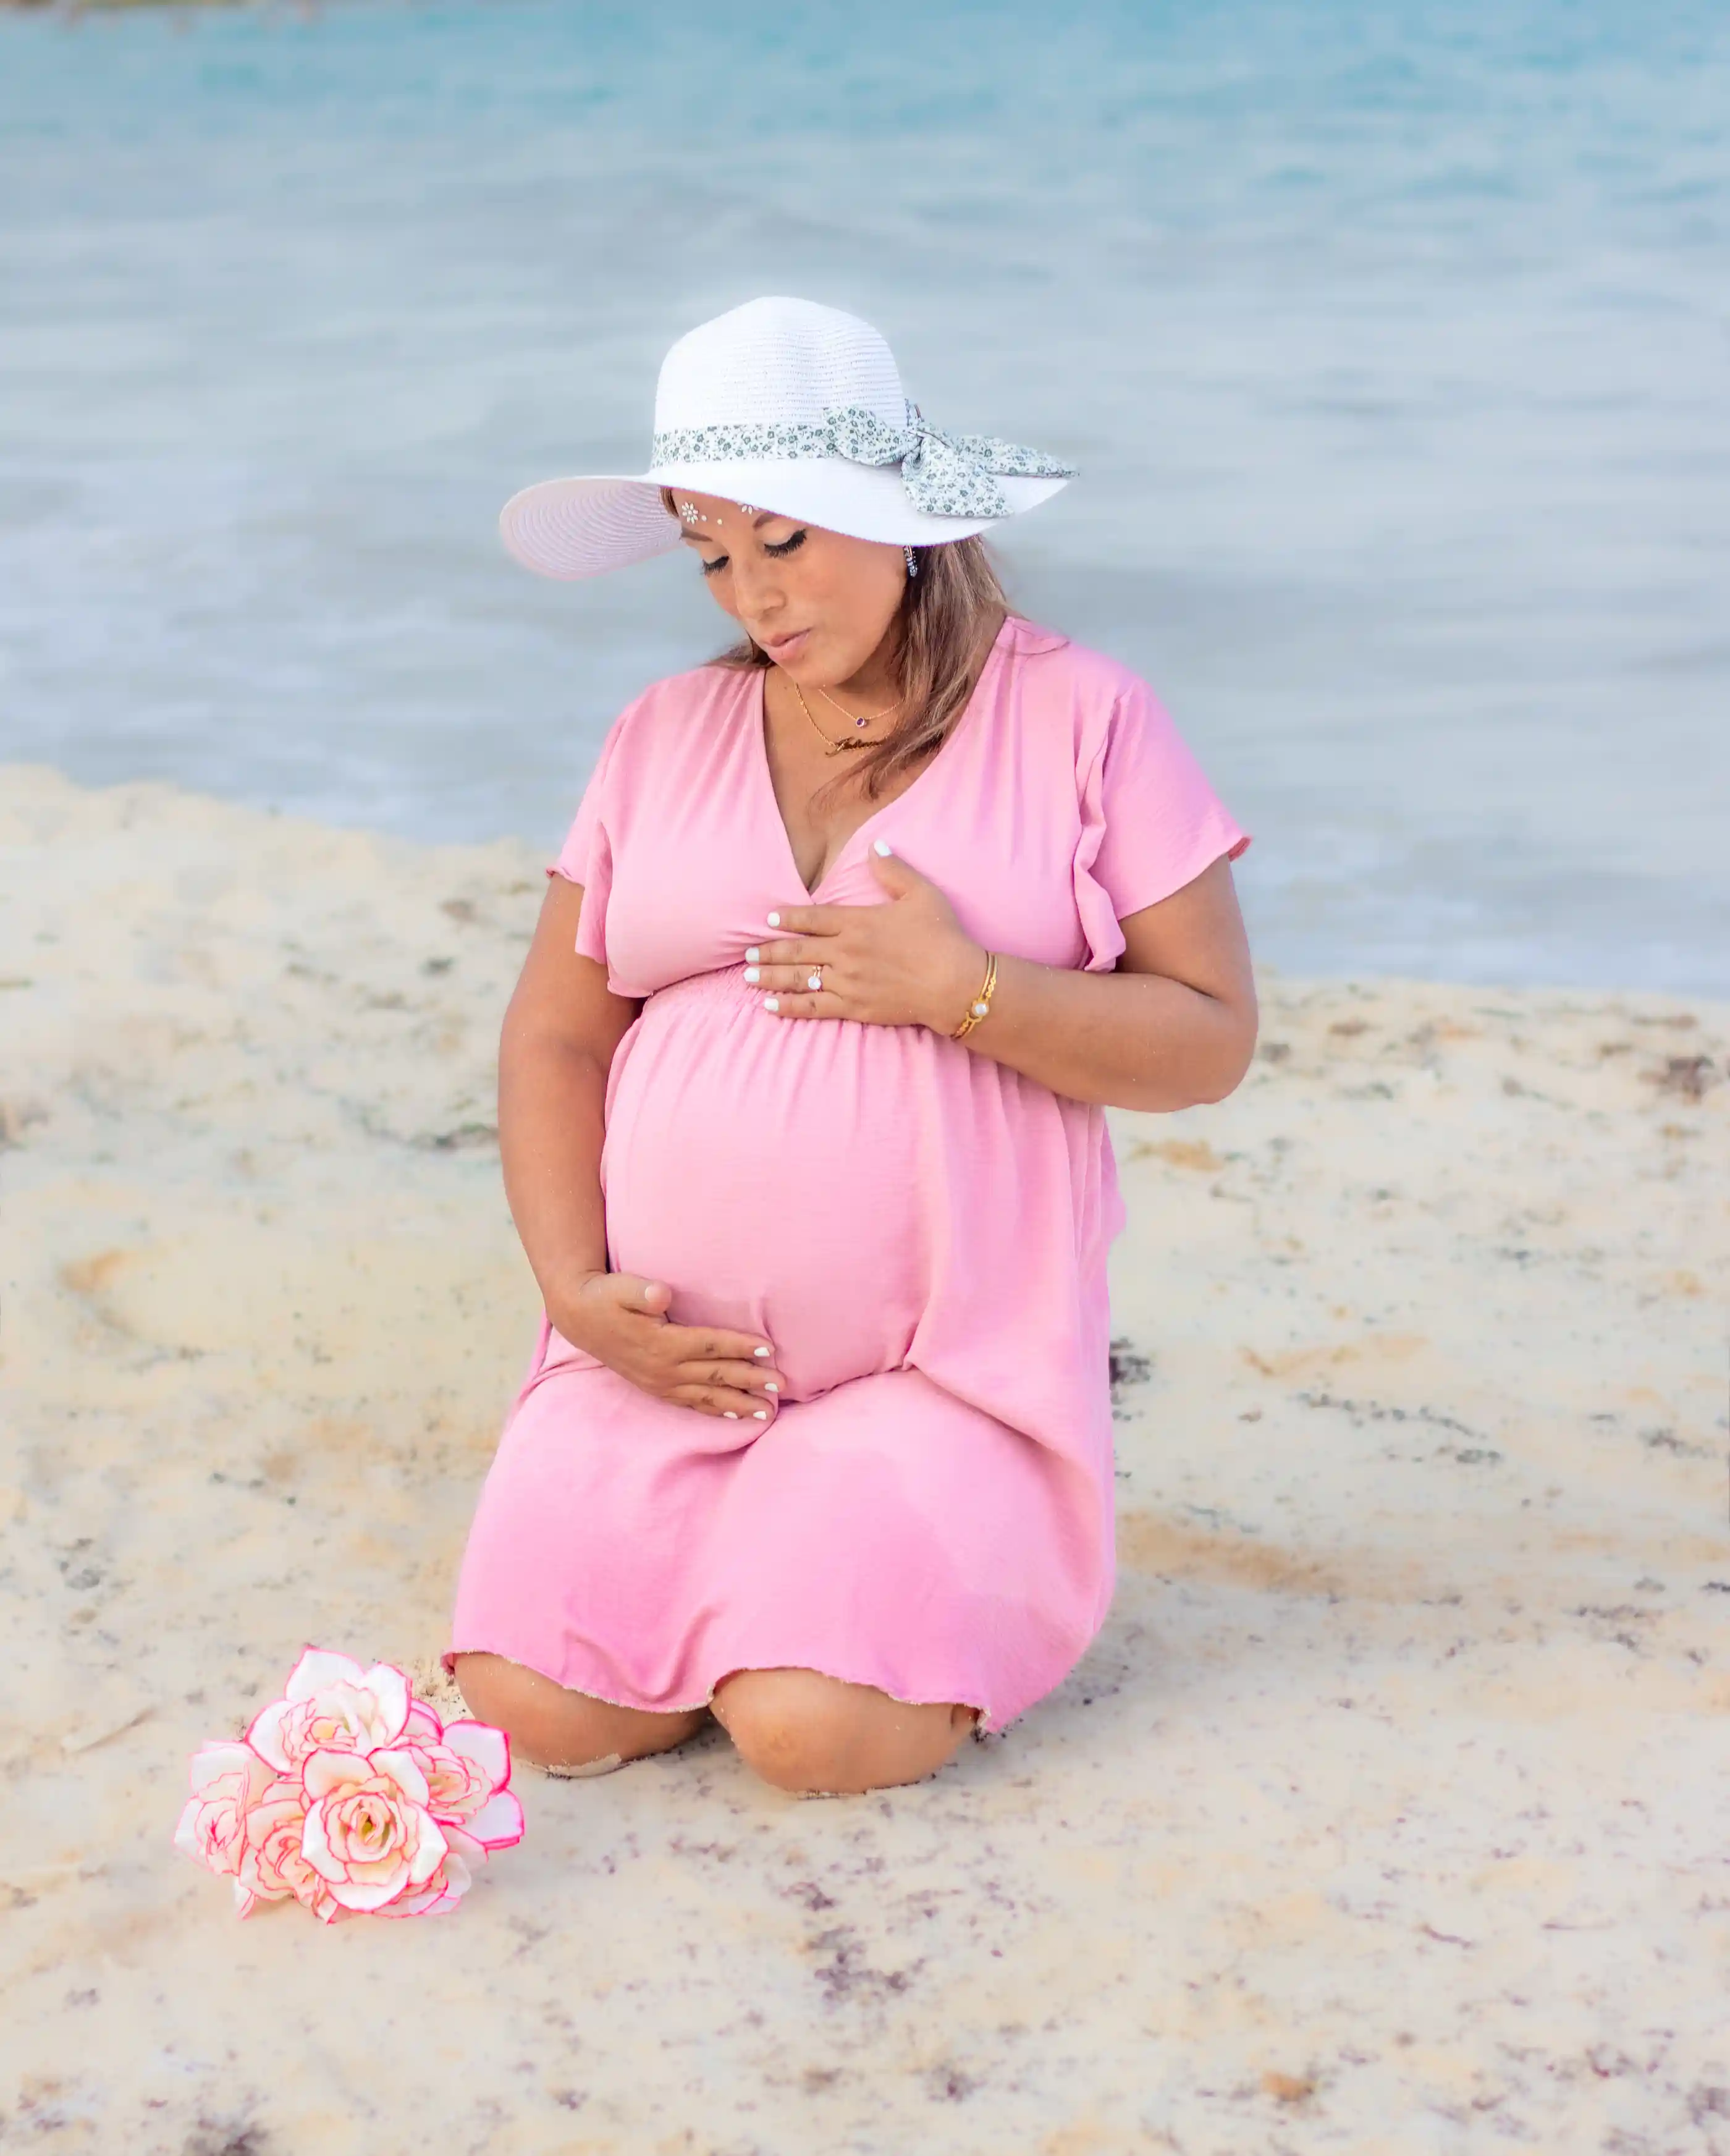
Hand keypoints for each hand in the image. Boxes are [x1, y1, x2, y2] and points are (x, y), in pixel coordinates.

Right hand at [550, 1271, 783, 1422]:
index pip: (710, 1345)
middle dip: (751, 1381)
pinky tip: (736, 1415)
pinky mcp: (656, 1388)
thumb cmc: (606, 1297)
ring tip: (768, 1412)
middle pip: (716, 1375)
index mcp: (662, 1343)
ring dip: (739, 1403)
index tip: (769, 1348)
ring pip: (707, 1397)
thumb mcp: (621, 1287)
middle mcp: (664, 1369)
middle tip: (783, 1386)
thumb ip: (643, 1291)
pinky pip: (692, 1403)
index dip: (740, 1346)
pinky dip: (716, 1410)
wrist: (580, 1318)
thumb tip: (661, 1294)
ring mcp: (660, 1383)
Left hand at [746, 845, 983, 1031]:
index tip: (769, 919)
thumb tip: (876, 846)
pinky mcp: (854, 1007)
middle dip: (768, 952)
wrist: (955, 984)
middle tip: (746, 953)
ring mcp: (847, 982)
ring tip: (748, 977)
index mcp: (857, 922)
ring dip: (771, 978)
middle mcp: (845, 952)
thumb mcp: (921, 894)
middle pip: (796, 951)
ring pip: (799, 979)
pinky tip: (770, 1006)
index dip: (787, 918)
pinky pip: (814, 1007)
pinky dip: (789, 1006)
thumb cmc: (942, 937)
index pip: (812, 919)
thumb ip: (894, 870)